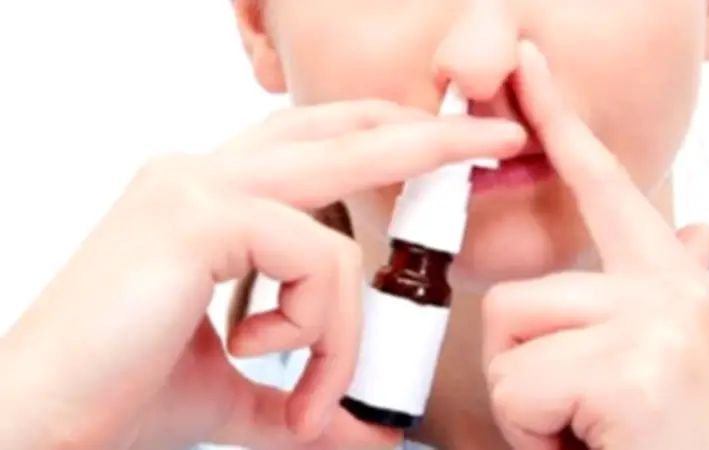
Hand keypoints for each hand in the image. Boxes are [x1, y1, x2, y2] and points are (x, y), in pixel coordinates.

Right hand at [0, 100, 524, 449]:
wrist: (41, 421)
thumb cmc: (121, 393)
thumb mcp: (236, 390)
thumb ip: (303, 394)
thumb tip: (364, 432)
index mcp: (207, 199)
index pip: (312, 147)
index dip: (378, 140)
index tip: (438, 148)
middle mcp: (200, 174)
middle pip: (339, 133)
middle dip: (422, 137)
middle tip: (493, 137)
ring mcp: (196, 185)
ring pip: (334, 227)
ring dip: (341, 321)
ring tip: (305, 387)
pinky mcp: (197, 214)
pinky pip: (314, 261)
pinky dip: (317, 329)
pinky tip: (265, 364)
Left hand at [481, 41, 708, 449]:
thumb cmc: (673, 440)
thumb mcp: (678, 356)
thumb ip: (673, 283)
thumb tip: (694, 228)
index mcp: (669, 282)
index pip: (605, 186)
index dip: (560, 122)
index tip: (526, 66)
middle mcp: (670, 288)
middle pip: (517, 297)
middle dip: (525, 370)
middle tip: (582, 417)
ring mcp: (656, 321)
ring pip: (509, 339)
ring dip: (528, 406)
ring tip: (588, 432)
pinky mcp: (634, 367)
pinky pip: (518, 387)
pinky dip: (533, 434)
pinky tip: (590, 445)